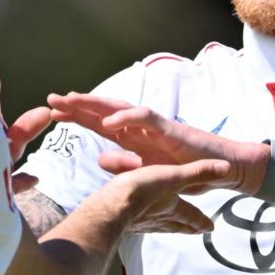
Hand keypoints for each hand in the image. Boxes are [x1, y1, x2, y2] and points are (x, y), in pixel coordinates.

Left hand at [47, 92, 268, 195]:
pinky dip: (127, 117)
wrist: (223, 169)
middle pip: (104, 111)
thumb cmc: (187, 171)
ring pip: (121, 108)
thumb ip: (125, 166)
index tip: (52, 114)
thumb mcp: (149, 173)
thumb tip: (98, 161)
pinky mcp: (172, 130)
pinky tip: (109, 121)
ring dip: (96, 105)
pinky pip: (147, 119)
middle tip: (51, 100)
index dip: (77, 118)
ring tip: (73, 102)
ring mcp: (156, 127)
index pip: (100, 124)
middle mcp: (141, 128)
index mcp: (134, 138)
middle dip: (78, 105)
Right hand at [99, 159, 233, 233]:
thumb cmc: (142, 191)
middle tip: (195, 232)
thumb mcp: (173, 176)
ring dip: (167, 227)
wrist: (109, 208)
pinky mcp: (125, 223)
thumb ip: (198, 172)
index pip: (192, 215)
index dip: (202, 221)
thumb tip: (227, 168)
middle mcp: (159, 218)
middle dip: (187, 227)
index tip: (211, 228)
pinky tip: (140, 221)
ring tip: (171, 227)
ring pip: (159, 226)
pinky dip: (145, 223)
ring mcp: (142, 223)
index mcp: (173, 208)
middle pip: (177, 225)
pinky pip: (140, 224)